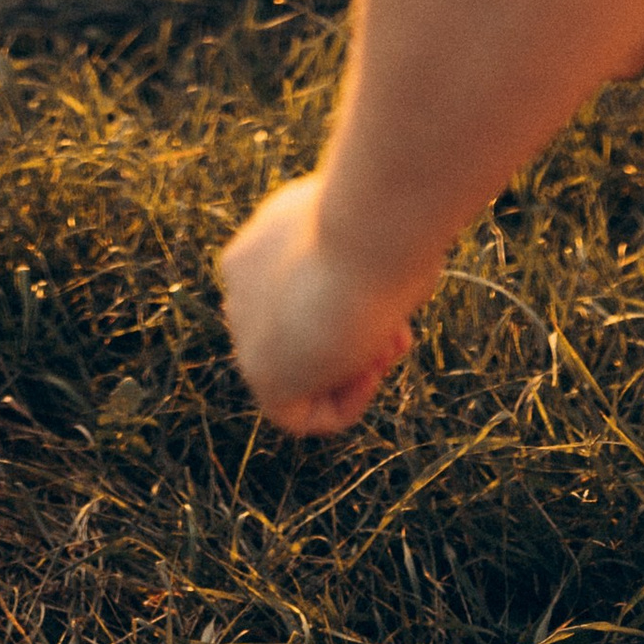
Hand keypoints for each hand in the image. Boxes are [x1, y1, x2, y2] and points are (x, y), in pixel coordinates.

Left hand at [216, 174, 415, 435]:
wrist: (364, 232)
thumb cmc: (383, 229)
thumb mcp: (370, 245)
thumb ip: (357, 278)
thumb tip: (373, 314)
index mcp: (264, 240)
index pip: (300, 289)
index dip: (351, 304)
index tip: (392, 308)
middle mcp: (246, 280)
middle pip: (300, 329)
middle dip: (355, 336)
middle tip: (397, 335)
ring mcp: (246, 326)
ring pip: (299, 369)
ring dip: (353, 369)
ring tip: (387, 347)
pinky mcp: (260, 372)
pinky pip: (295, 414)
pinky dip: (340, 407)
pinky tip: (368, 377)